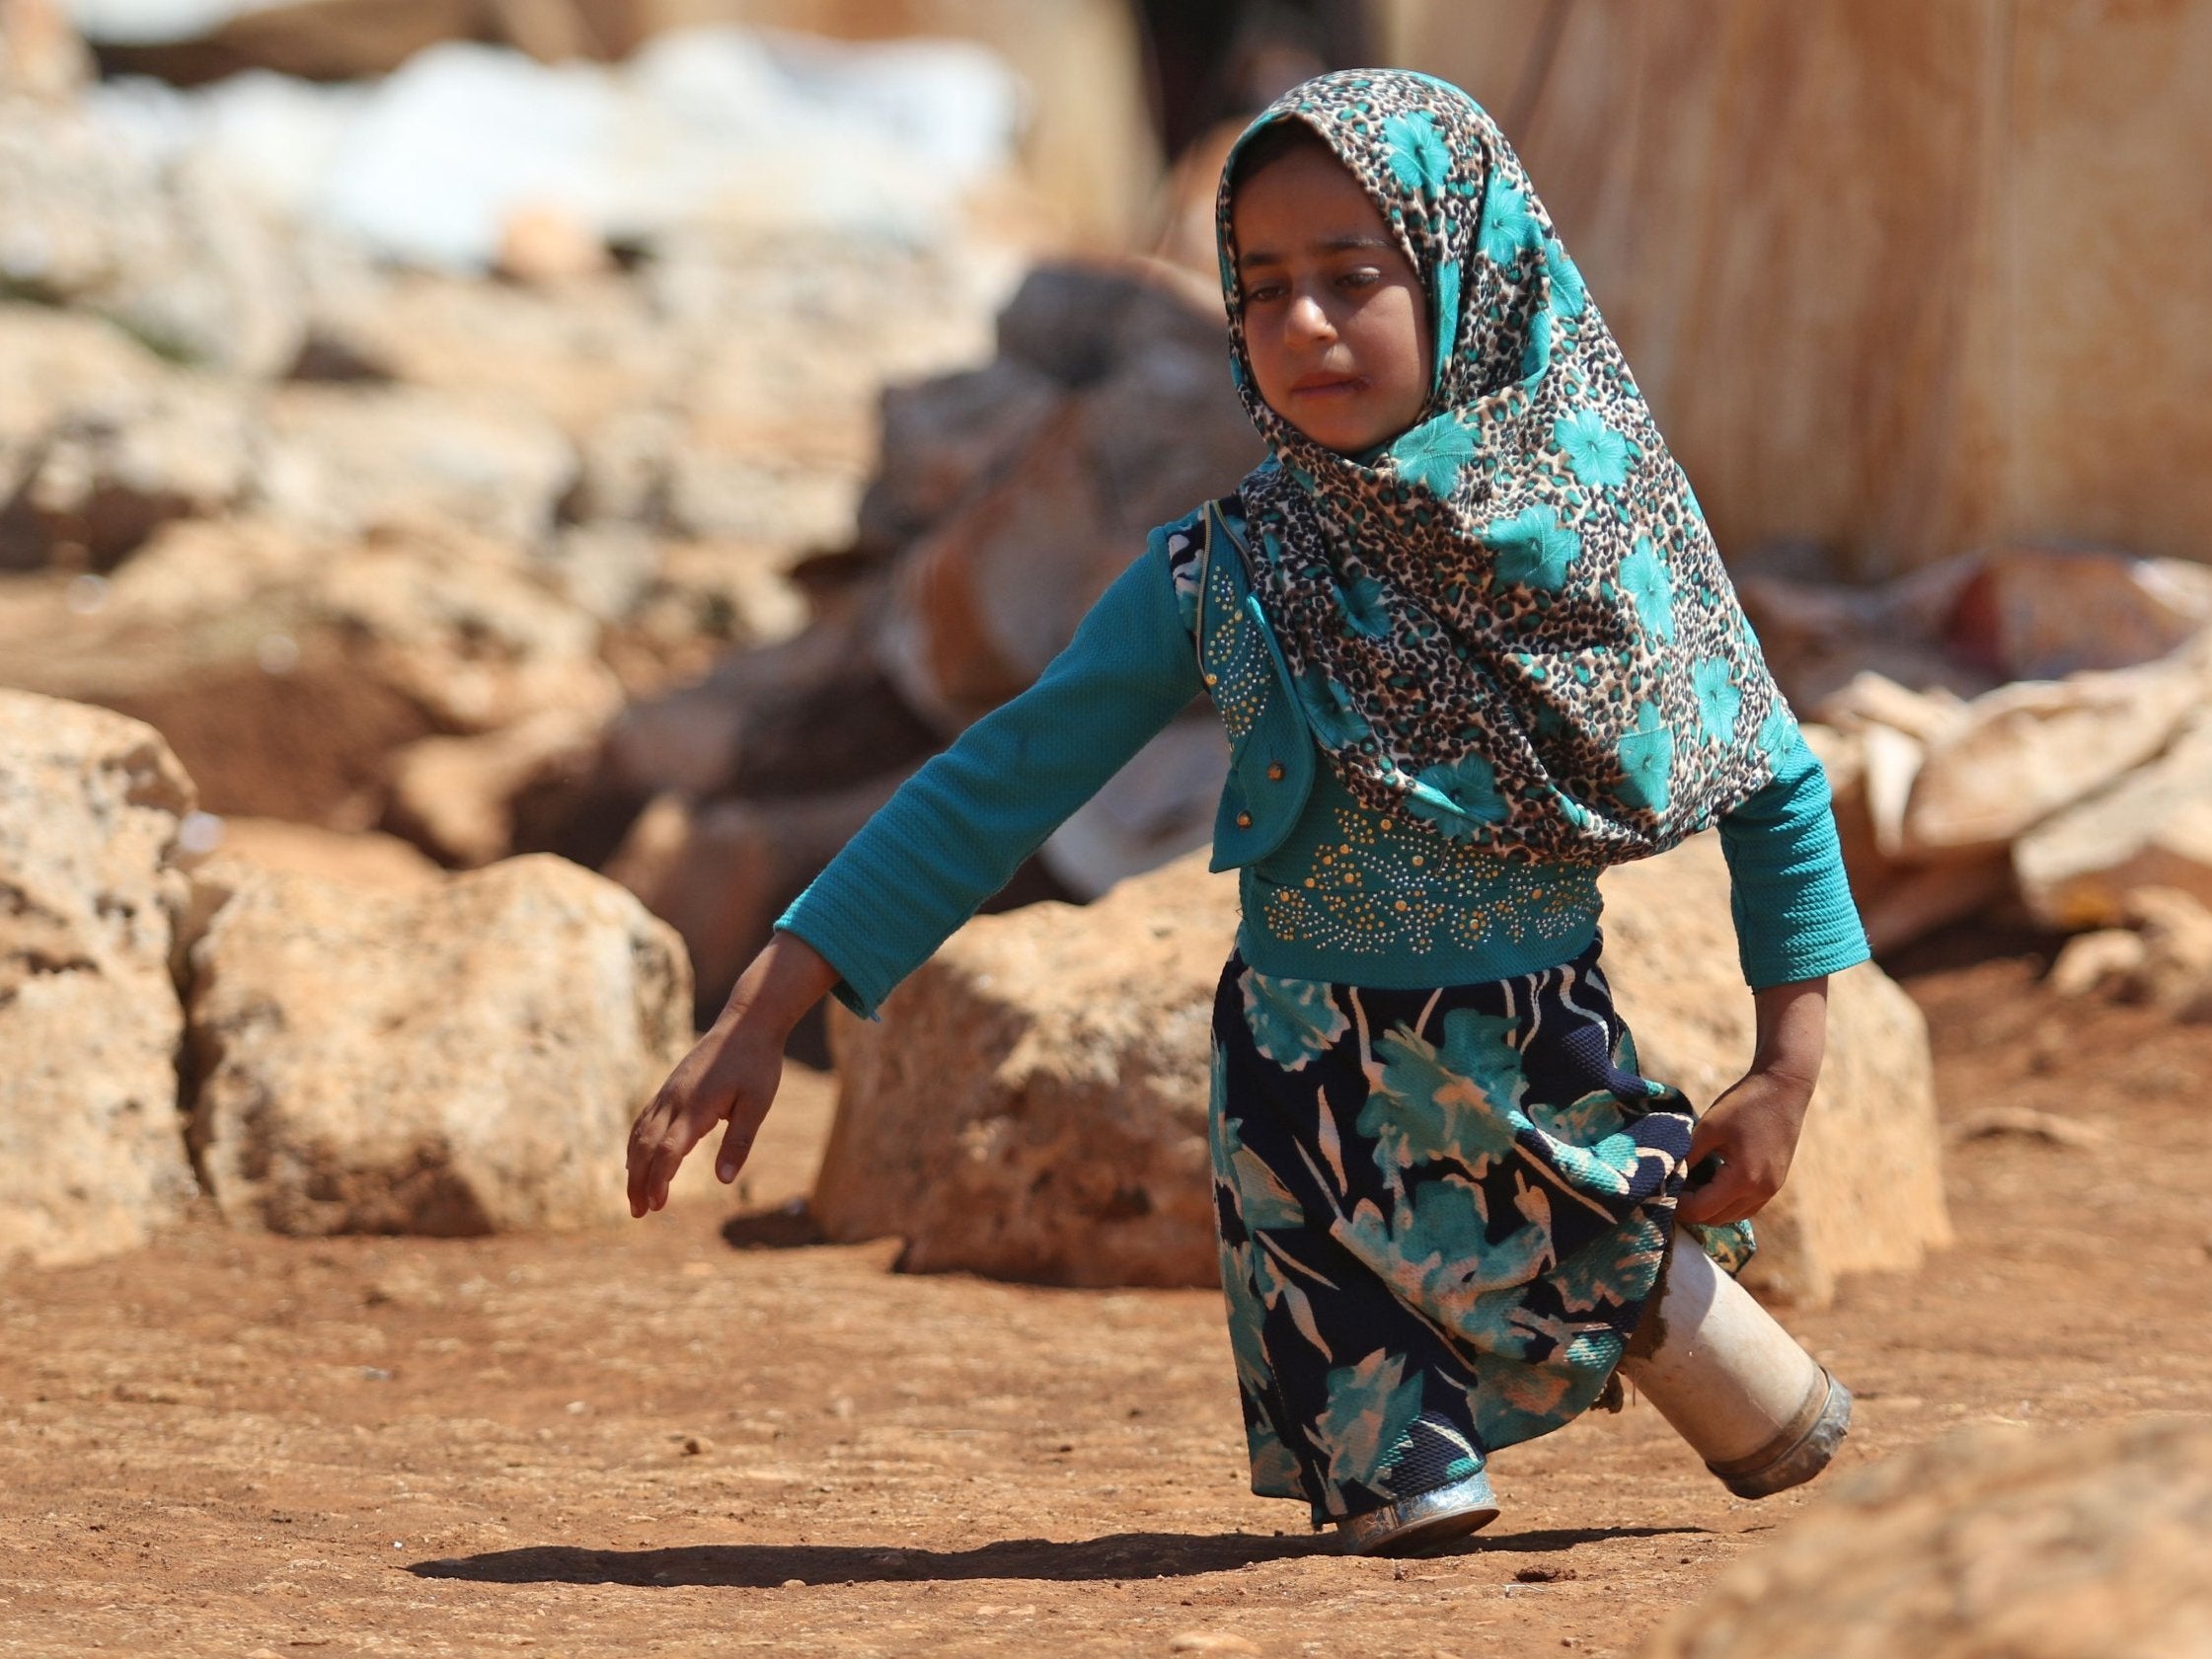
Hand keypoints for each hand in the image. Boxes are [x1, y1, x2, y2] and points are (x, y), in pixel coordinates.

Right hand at [624, 932, 837, 1218]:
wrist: (748, 1023)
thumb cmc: (757, 1064)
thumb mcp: (757, 1104)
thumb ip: (739, 1142)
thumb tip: (725, 1180)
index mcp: (696, 1106)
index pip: (669, 1151)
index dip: (659, 1180)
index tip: (656, 1206)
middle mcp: (675, 1100)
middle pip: (647, 1147)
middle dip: (639, 1182)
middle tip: (639, 1213)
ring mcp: (669, 1092)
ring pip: (640, 1134)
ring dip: (635, 1167)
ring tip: (634, 1197)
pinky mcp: (670, 1088)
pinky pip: (644, 1120)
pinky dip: (636, 1144)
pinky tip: (636, 1161)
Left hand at [1675, 975, 1827, 1227]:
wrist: (1784, 1088)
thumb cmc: (1744, 1103)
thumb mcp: (1708, 1128)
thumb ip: (1688, 1156)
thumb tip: (1668, 1177)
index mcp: (1744, 1179)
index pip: (1702, 1210)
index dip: (1678, 1205)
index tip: (1661, 1191)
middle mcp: (1761, 1192)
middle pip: (1717, 1219)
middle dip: (1692, 1209)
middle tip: (1672, 1189)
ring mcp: (1772, 1190)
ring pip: (1732, 1216)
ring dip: (1710, 1208)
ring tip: (1690, 1186)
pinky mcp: (1776, 1183)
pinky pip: (1747, 1206)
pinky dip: (1727, 1202)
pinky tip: (1711, 1183)